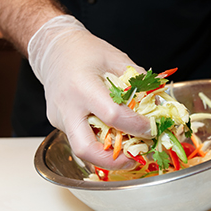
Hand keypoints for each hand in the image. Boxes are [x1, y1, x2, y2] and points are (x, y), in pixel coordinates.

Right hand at [28, 15, 150, 169]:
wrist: (53, 48)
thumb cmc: (85, 50)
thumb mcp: (116, 58)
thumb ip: (138, 81)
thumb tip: (157, 103)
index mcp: (83, 86)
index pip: (112, 116)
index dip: (136, 126)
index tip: (151, 130)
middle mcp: (67, 106)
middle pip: (85, 148)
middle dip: (112, 161)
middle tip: (133, 160)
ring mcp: (59, 117)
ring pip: (81, 148)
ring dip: (105, 155)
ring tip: (125, 149)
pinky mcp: (57, 122)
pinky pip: (78, 137)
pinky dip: (97, 141)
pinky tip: (110, 134)